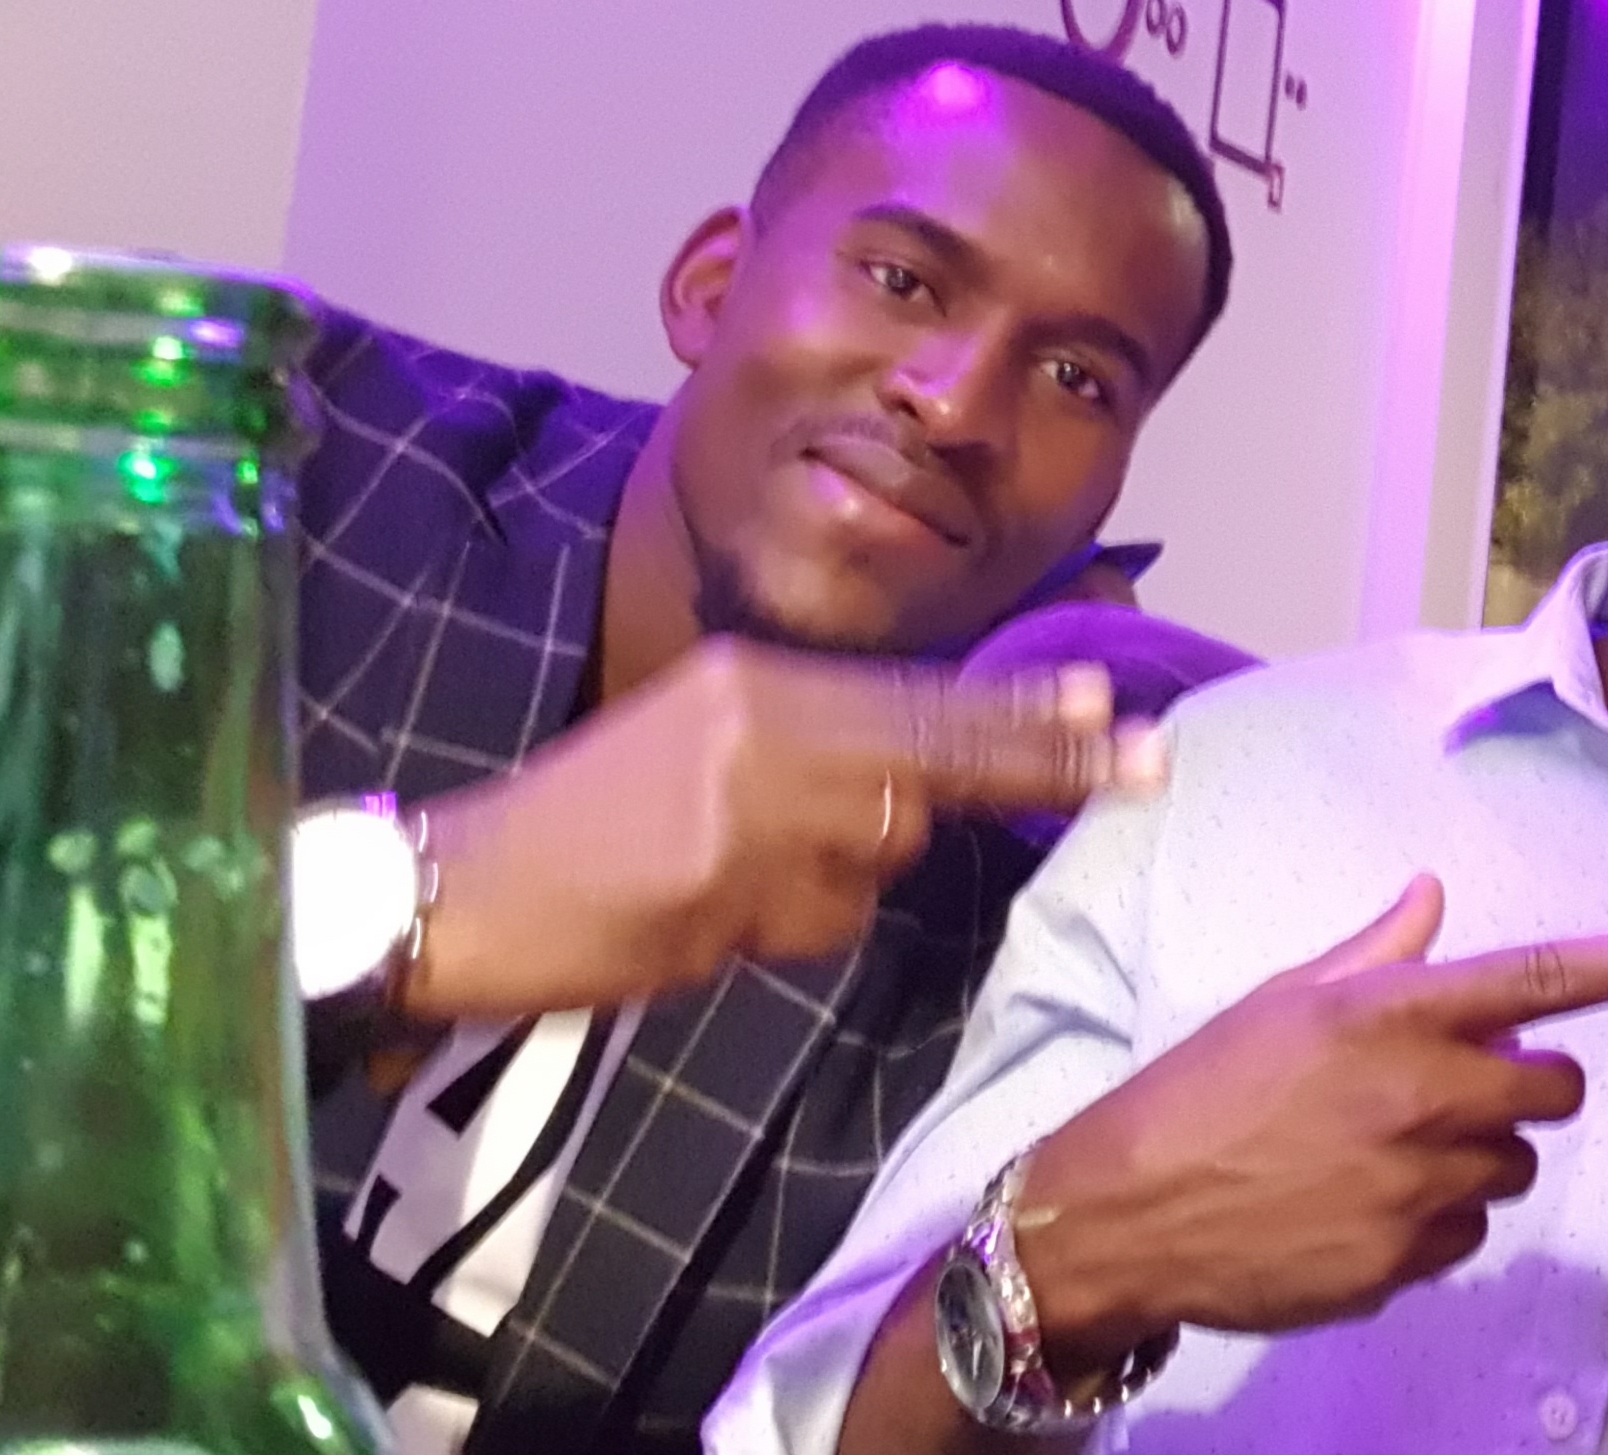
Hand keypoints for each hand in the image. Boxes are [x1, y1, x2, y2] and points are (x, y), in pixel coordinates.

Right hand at [405, 637, 1161, 1021]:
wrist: (463, 885)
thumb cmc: (590, 825)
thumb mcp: (707, 744)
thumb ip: (818, 750)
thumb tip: (930, 782)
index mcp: (758, 679)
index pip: (919, 693)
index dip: (1021, 711)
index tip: (1110, 708)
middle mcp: (764, 722)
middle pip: (940, 748)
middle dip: (1042, 761)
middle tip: (1144, 758)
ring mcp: (747, 804)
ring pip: (879, 854)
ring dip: (838, 882)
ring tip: (728, 879)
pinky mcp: (721, 886)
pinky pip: (816, 921)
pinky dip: (784, 929)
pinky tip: (701, 920)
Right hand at [1013, 875, 1607, 1369]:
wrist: (1128, 1211)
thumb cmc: (1205, 1085)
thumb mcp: (1286, 998)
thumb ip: (1377, 952)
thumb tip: (1433, 896)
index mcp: (1398, 1014)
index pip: (1545, 978)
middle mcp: (1425, 1095)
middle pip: (1552, 1088)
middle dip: (1526, 1083)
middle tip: (1455, 1083)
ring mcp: (1421, 1187)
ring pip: (1513, 1167)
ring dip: (1477, 1153)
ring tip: (1384, 1148)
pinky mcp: (1407, 1262)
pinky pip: (1467, 1232)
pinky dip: (1437, 1218)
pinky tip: (1364, 1205)